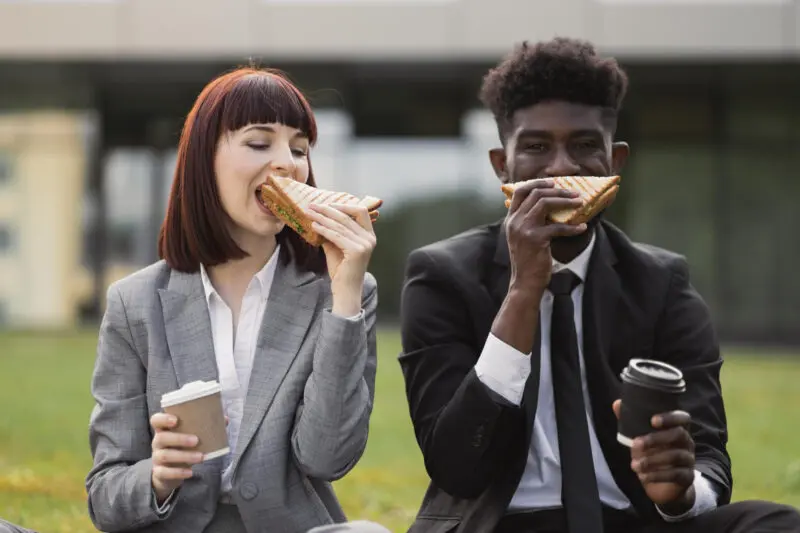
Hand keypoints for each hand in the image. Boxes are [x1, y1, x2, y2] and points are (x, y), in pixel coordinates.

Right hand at [149, 413, 202, 503]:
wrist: (168, 473)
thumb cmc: (181, 448)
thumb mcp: (189, 437)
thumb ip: (204, 427)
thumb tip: (225, 419)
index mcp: (164, 430)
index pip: (156, 420)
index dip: (163, 418)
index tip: (175, 419)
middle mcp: (158, 442)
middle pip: (162, 437)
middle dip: (179, 438)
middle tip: (196, 440)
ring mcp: (157, 458)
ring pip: (165, 455)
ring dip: (184, 456)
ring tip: (201, 457)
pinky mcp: (159, 473)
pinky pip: (165, 472)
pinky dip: (178, 472)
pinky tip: (190, 472)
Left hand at [306, 203, 375, 316]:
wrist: (346, 290)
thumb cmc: (342, 270)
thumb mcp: (337, 246)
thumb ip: (333, 232)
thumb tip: (319, 217)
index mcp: (369, 235)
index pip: (360, 211)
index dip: (343, 205)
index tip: (327, 204)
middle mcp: (370, 238)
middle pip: (347, 216)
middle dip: (328, 209)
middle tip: (312, 205)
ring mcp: (365, 244)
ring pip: (340, 225)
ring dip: (322, 217)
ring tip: (309, 213)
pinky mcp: (357, 251)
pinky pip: (337, 235)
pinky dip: (324, 229)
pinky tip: (314, 226)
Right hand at [504, 179, 585, 293]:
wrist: (525, 282)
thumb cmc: (528, 260)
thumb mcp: (523, 237)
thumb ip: (530, 221)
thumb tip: (551, 207)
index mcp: (511, 219)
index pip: (520, 191)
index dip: (537, 183)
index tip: (553, 182)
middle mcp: (515, 221)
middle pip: (536, 194)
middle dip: (558, 190)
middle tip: (574, 193)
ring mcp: (524, 229)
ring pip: (545, 203)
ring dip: (565, 201)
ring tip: (580, 203)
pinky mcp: (536, 239)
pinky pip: (558, 227)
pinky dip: (572, 227)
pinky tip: (582, 228)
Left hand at [612, 400, 695, 508]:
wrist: (662, 485)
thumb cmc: (651, 454)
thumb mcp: (641, 438)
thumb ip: (631, 421)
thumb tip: (617, 403)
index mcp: (677, 428)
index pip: (682, 417)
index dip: (670, 417)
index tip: (652, 420)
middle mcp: (687, 442)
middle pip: (678, 434)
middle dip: (655, 438)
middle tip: (635, 444)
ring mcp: (689, 460)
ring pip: (676, 456)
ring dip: (652, 460)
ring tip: (634, 465)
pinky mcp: (687, 477)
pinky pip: (676, 474)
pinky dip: (657, 475)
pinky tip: (643, 476)